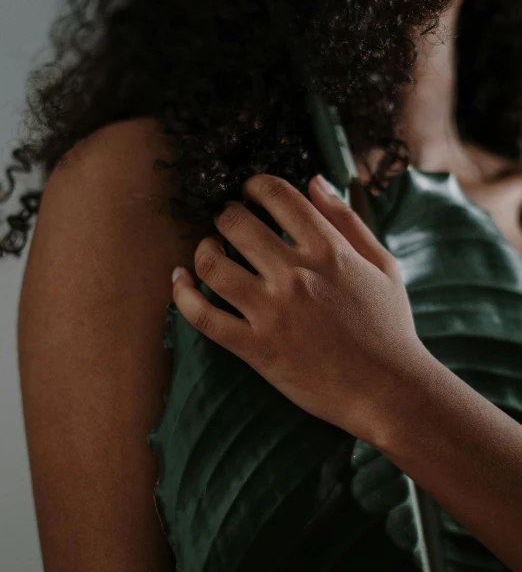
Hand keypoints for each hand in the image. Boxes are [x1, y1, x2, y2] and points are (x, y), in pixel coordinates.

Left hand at [171, 173, 428, 443]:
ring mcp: (272, 312)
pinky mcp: (256, 348)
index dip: (255, 186)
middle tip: (228, 224)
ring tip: (209, 251)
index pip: (277, 195)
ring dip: (203, 250)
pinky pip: (204, 317)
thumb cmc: (389, 328)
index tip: (250, 194)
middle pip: (236, 223)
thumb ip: (348, 220)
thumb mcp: (383, 265)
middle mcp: (295, 274)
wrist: (389, 391)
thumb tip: (315, 181)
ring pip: (212, 264)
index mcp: (328, 249)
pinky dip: (183, 295)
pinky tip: (179, 281)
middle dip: (226, 215)